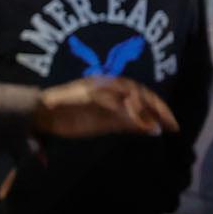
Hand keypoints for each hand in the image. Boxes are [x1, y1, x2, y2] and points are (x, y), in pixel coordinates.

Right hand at [34, 77, 177, 138]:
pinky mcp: (88, 96)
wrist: (40, 114)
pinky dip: (129, 113)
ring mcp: (97, 88)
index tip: (172, 123)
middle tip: (172, 124)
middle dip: (157, 107)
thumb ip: (127, 122)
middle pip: (138, 90)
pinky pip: (113, 103)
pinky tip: (141, 125)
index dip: (158, 106)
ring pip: (128, 93)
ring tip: (158, 126)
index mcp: (109, 87)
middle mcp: (105, 84)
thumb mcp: (105, 121)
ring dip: (145, 109)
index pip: (140, 92)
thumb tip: (155, 128)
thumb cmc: (70, 117)